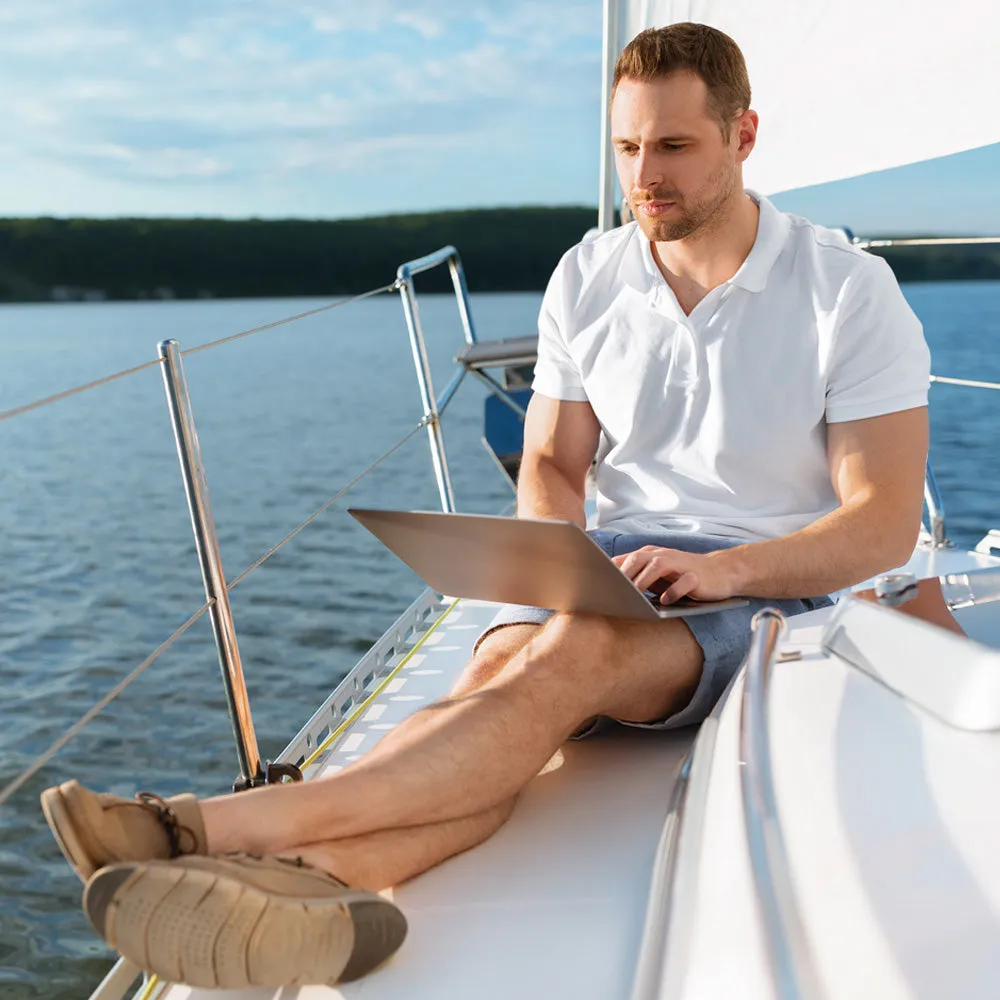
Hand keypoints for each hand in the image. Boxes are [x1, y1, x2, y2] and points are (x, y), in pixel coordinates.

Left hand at [612, 546, 739, 603]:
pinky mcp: (696, 576)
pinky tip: (665, 600)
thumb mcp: (659, 574)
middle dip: (624, 573)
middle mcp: (664, 556)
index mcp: (652, 555)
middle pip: (639, 558)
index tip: (596, 583)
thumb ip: (639, 577)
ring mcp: (681, 564)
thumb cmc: (684, 574)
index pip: (627, 558)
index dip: (611, 569)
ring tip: (634, 595)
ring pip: (658, 565)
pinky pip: (683, 582)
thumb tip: (612, 591)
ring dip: (644, 579)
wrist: (721, 572)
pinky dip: (673, 590)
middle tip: (611, 590)